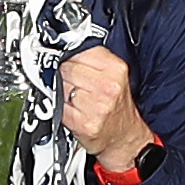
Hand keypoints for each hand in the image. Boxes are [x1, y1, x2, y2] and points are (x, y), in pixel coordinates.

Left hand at [59, 45, 153, 168]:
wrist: (125, 137)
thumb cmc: (117, 105)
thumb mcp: (114, 75)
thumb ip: (93, 58)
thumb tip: (66, 47)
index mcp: (116, 69)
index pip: (77, 50)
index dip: (70, 56)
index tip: (69, 61)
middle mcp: (108, 87)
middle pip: (66, 68)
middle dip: (65, 75)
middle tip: (76, 84)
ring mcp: (96, 107)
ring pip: (60, 88)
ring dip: (62, 93)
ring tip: (77, 99)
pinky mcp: (85, 124)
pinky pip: (59, 108)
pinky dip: (61, 109)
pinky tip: (74, 111)